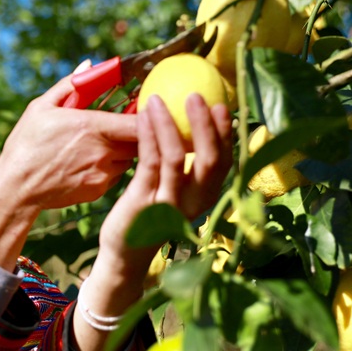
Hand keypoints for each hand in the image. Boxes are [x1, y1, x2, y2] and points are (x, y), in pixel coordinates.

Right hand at [0, 67, 138, 211]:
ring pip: (129, 159)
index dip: (147, 115)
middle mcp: (102, 152)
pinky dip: (111, 167)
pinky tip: (90, 162)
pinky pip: (116, 175)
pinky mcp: (98, 191)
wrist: (15, 188)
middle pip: (140, 141)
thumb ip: (69, 84)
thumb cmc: (26, 145)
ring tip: (101, 143)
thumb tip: (88, 65)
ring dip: (124, 149)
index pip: (138, 122)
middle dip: (136, 131)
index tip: (143, 108)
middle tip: (123, 123)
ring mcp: (102, 174)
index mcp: (91, 127)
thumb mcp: (41, 107)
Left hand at [96, 93, 232, 273]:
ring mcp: (169, 204)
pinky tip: (142, 116)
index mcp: (207, 197)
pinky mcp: (144, 202)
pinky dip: (148, 136)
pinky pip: (149, 162)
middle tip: (196, 96)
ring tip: (157, 99)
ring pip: (176, 157)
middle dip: (206, 125)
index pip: (226, 162)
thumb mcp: (176, 192)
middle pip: (210, 160)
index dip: (226, 134)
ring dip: (169, 124)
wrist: (125, 254)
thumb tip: (192, 127)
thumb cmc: (152, 215)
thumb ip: (187, 168)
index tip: (222, 106)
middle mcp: (195, 202)